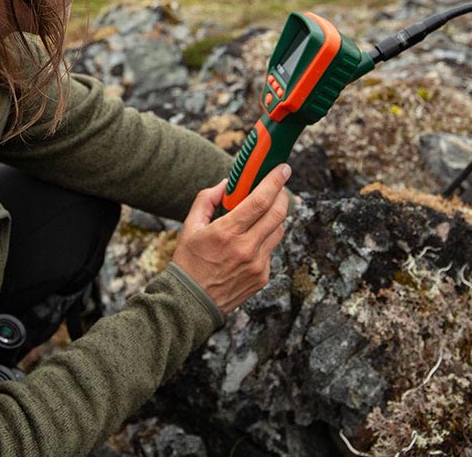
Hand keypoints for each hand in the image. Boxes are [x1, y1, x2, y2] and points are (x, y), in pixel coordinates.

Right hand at [170, 165, 291, 315]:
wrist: (191, 303)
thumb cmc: (188, 262)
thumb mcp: (190, 227)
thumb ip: (207, 199)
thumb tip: (227, 184)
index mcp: (226, 233)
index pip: (260, 200)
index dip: (275, 181)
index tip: (283, 168)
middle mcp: (246, 248)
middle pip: (278, 213)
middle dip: (282, 194)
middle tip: (279, 185)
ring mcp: (257, 265)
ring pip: (279, 230)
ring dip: (275, 216)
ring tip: (263, 211)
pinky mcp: (263, 277)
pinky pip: (271, 250)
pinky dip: (265, 239)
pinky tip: (251, 240)